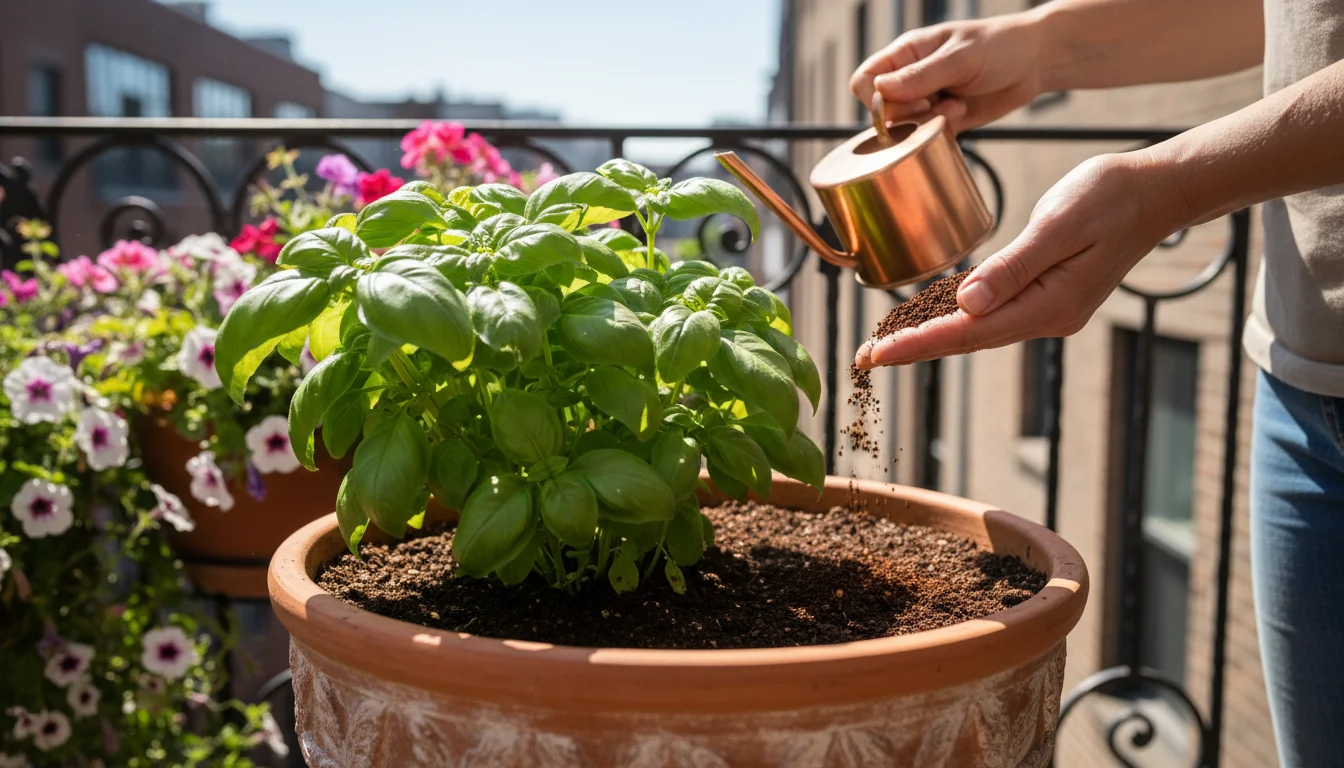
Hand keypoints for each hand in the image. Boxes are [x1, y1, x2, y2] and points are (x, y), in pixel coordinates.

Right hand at [851, 13, 1048, 133]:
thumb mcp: (960, 57)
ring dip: (926, 126)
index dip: (877, 99)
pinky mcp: (942, 121)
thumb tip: (879, 90)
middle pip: (881, 111)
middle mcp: (909, 78)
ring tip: (957, 109)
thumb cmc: (999, 45)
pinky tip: (962, 115)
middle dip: (908, 115)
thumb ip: (920, 75)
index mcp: (905, 54)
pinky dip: (939, 135)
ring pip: (902, 129)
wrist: (1036, 61)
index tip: (914, 100)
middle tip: (938, 105)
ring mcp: (925, 101)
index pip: (864, 81)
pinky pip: (925, 139)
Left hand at [854, 153, 1189, 368]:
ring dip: (929, 336)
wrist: (1154, 191)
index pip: (968, 332)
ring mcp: (1046, 309)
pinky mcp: (1044, 295)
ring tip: (883, 344)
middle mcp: (1046, 316)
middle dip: (913, 347)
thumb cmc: (1110, 197)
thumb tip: (966, 304)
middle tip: (862, 358)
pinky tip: (925, 318)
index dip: (917, 344)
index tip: (876, 355)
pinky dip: (953, 317)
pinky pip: (990, 312)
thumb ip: (1012, 267)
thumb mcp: (1058, 224)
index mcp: (1049, 305)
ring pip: (975, 328)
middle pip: (966, 338)